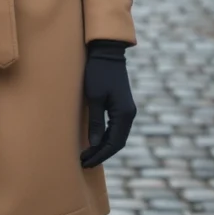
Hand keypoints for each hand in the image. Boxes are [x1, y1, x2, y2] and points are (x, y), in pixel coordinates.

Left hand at [81, 40, 135, 168]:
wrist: (107, 52)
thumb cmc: (98, 72)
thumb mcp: (94, 97)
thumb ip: (96, 121)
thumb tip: (95, 144)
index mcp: (124, 114)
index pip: (114, 143)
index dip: (99, 155)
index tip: (85, 161)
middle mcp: (129, 114)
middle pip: (117, 142)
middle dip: (101, 154)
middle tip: (84, 162)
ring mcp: (127, 110)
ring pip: (117, 136)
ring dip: (104, 147)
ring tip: (88, 155)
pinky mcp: (122, 105)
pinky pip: (116, 127)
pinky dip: (107, 137)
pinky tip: (95, 141)